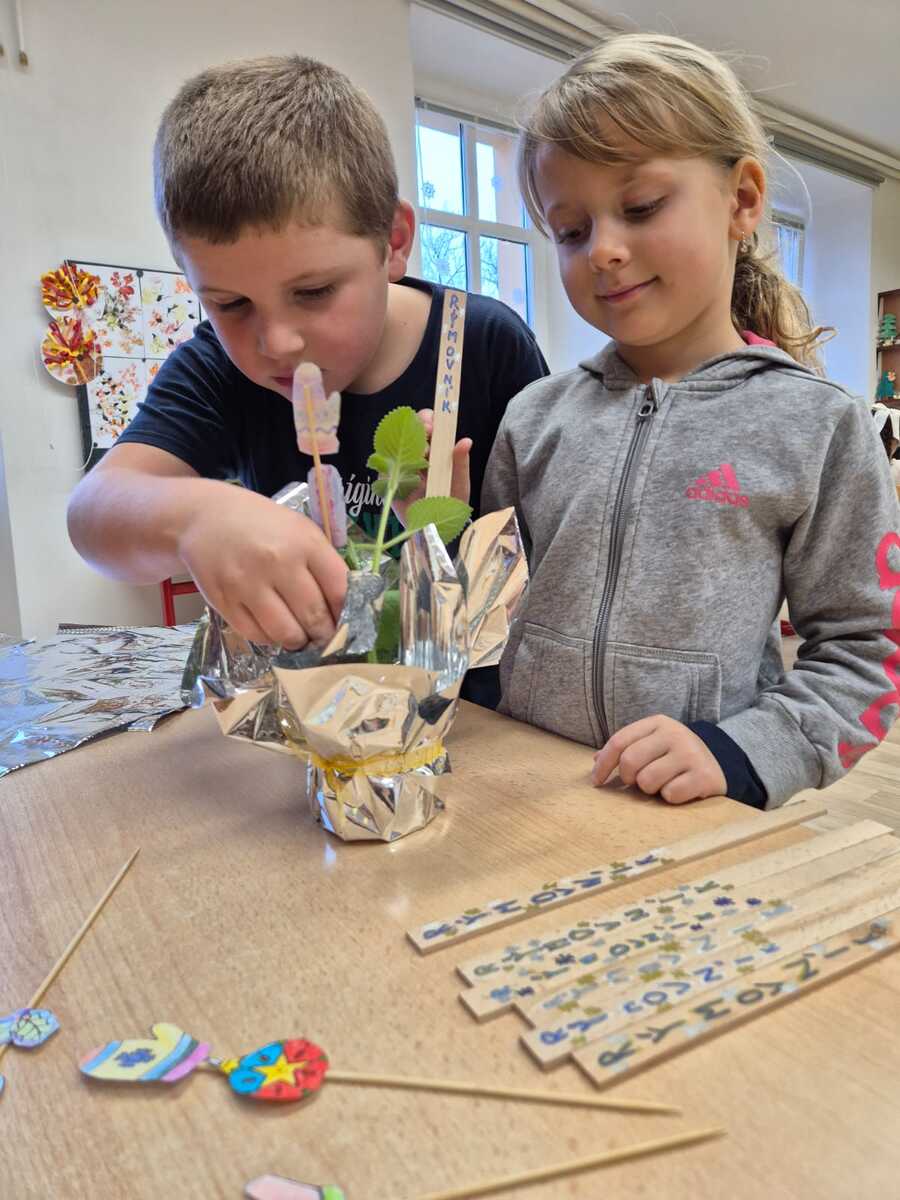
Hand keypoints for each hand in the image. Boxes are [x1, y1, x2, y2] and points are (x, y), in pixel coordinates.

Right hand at [177, 486, 346, 648]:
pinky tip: (274, 629)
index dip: (347, 615)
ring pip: (286, 633)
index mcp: (305, 543)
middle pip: (314, 617)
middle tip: (326, 639)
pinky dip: (270, 639)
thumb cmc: (262, 525)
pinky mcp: (224, 601)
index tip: (348, 625)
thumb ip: (324, 565)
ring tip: (301, 637)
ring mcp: (248, 584)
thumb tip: (344, 608)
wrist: (205, 516)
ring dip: (299, 641)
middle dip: (325, 635)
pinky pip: (257, 635)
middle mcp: (278, 563)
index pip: (339, 591)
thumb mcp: (301, 531)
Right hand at [392, 407, 471, 525]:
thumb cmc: (450, 505)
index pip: (428, 425)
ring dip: (408, 444)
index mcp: (434, 450)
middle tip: (428, 433)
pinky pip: (383, 464)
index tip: (434, 426)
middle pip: (410, 428)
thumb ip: (461, 463)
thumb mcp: (460, 484)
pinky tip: (406, 470)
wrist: (436, 529)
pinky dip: (393, 462)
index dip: (429, 420)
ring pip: (395, 442)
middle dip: (418, 426)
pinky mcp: (388, 480)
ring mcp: (400, 465)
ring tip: (422, 455)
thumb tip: (466, 440)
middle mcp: (415, 454)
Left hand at [591, 715, 726, 803]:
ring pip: (648, 780)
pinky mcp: (704, 776)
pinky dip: (670, 797)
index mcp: (657, 723)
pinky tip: (680, 789)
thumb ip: (625, 749)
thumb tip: (595, 761)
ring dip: (650, 789)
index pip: (619, 741)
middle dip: (628, 778)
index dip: (603, 764)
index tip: (597, 781)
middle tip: (637, 782)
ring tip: (661, 784)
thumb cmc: (674, 757)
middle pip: (630, 761)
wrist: (719, 764)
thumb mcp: (652, 745)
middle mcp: (675, 734)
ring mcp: (691, 754)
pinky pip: (670, 794)